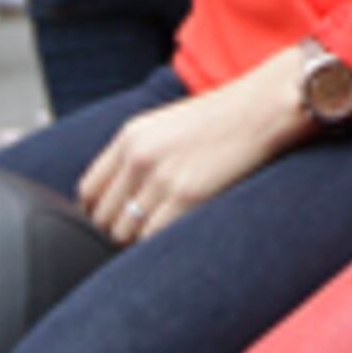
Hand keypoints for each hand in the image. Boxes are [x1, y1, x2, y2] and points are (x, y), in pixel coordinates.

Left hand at [77, 65, 308, 246]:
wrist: (263, 108)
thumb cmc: (224, 118)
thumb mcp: (167, 126)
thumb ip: (140, 154)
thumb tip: (124, 196)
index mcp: (130, 136)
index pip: (88, 191)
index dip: (101, 212)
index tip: (120, 219)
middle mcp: (138, 156)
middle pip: (103, 218)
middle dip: (122, 230)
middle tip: (147, 230)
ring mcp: (161, 177)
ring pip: (125, 234)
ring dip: (141, 240)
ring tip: (166, 232)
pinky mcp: (187, 196)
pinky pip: (153, 239)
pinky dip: (161, 244)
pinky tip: (179, 234)